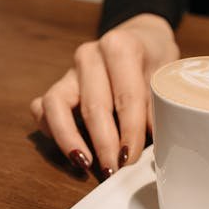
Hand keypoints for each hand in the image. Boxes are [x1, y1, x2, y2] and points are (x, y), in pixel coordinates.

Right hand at [30, 14, 179, 177]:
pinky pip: (42, 108)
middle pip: (93, 106)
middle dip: (103, 144)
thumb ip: (160, 106)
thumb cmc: (154, 59)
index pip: (126, 96)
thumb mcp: (166, 75)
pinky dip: (50, 130)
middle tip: (113, 170)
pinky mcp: (59, 85)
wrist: (140, 38)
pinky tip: (70, 148)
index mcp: (120, 47)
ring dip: (68, 139)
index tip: (131, 158)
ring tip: (84, 163)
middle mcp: (90, 56)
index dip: (129, 131)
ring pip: (55, 104)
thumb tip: (161, 146)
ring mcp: (70, 70)